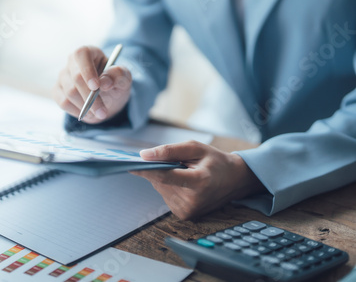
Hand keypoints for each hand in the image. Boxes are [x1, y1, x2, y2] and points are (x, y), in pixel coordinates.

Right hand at [53, 46, 131, 123]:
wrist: (108, 98)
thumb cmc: (115, 83)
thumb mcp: (124, 78)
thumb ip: (118, 75)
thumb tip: (105, 82)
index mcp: (89, 52)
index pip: (82, 55)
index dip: (88, 70)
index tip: (96, 87)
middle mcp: (72, 62)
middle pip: (76, 77)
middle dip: (90, 97)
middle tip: (103, 112)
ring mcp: (63, 76)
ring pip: (70, 93)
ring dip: (86, 107)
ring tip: (99, 112)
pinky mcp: (57, 91)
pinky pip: (63, 103)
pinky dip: (77, 111)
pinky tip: (88, 113)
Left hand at [131, 141, 264, 219]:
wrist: (234, 181)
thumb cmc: (215, 161)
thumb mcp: (195, 148)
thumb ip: (169, 150)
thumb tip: (144, 155)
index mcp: (199, 182)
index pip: (165, 176)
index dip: (146, 169)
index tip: (130, 164)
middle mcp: (193, 201)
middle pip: (160, 182)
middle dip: (160, 169)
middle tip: (176, 162)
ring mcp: (188, 211)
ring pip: (160, 188)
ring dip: (165, 178)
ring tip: (184, 173)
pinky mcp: (184, 215)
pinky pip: (165, 195)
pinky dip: (169, 186)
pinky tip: (183, 183)